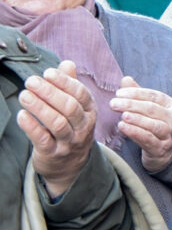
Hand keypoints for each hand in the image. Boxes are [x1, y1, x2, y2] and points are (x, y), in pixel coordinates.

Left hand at [18, 63, 96, 198]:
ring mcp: (69, 142)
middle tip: (31, 81)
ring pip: (57, 123)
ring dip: (40, 107)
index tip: (48, 72)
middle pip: (69, 107)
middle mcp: (83, 127)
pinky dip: (32, 126)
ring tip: (24, 95)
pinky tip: (22, 115)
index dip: (64, 82)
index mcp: (89, 112)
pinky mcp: (53, 154)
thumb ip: (71, 85)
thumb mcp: (76, 108)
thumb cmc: (70, 129)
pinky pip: (43, 139)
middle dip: (50, 92)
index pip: (81, 94)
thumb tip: (67, 63)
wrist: (70, 166)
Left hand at [111, 78, 171, 173]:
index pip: (154, 96)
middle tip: (113, 103)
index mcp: (170, 105)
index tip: (118, 93)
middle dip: (132, 105)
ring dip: (136, 119)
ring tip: (122, 115)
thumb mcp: (150, 108)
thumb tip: (126, 79)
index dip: (136, 93)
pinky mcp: (160, 148)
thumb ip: (138, 94)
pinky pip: (148, 139)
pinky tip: (122, 127)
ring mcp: (168, 135)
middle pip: (152, 109)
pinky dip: (135, 132)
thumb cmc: (155, 125)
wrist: (166, 152)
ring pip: (153, 125)